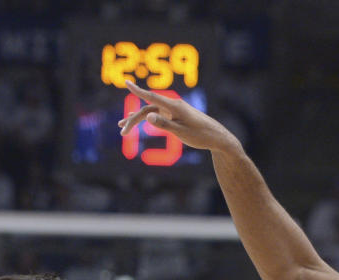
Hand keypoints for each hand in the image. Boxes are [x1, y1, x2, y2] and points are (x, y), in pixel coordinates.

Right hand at [118, 80, 241, 153]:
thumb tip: (147, 116)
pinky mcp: (177, 116)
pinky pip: (158, 114)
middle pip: (147, 109)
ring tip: (122, 128)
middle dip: (133, 120)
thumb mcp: (181, 132)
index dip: (137, 91)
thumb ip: (164, 124)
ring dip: (137, 119)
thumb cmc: (201, 136)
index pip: (152, 97)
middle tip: (121, 131)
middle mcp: (173, 105)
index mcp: (175, 107)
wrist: (217, 137)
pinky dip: (147, 118)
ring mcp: (174, 110)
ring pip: (151, 112)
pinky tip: (140, 120)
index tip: (126, 83)